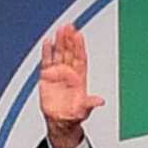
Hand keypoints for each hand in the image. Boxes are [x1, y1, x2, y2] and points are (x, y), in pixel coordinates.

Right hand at [40, 24, 105, 147]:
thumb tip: (100, 101)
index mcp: (79, 78)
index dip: (79, 47)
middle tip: (69, 27)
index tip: (79, 36)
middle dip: (70, 39)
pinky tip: (48, 41)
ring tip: (61, 29)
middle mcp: (69, 73)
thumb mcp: (84, 110)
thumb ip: (90, 103)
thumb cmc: (73, 114)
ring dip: (60, 41)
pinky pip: (47, 61)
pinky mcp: (47, 76)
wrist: (60, 120)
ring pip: (59, 53)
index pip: (80, 58)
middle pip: (70, 52)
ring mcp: (59, 73)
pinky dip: (47, 51)